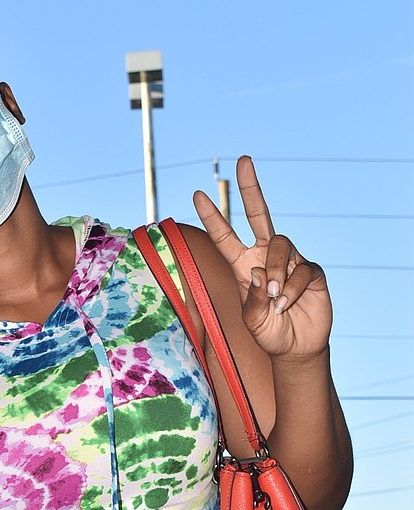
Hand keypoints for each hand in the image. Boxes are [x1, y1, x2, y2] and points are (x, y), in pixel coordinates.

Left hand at [193, 156, 331, 358]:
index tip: (198, 195)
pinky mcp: (311, 270)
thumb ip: (253, 299)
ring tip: (275, 299)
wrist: (297, 348)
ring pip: (281, 245)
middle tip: (243, 161)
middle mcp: (265, 256)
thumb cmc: (269, 333)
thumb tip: (260, 270)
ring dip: (276, 270)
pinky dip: (292, 288)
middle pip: (259, 214)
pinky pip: (302, 268)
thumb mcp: (252, 321)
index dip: (214, 217)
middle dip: (250, 188)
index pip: (225, 237)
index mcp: (243, 265)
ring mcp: (291, 260)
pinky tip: (287, 304)